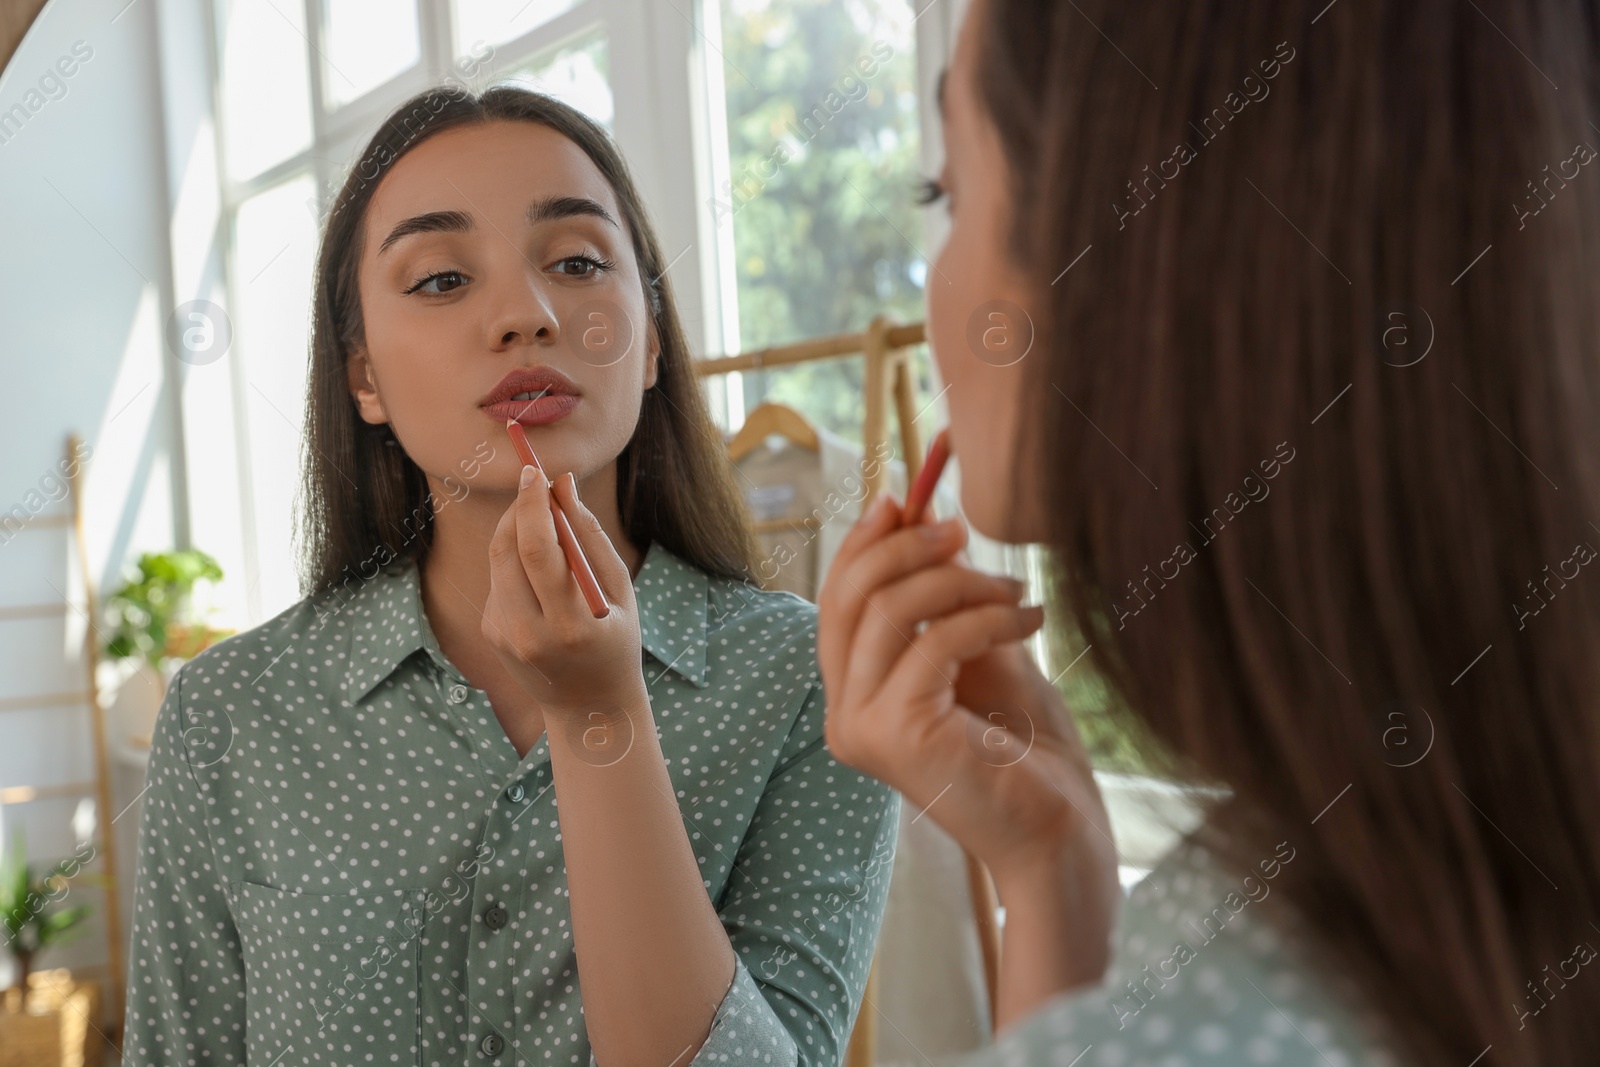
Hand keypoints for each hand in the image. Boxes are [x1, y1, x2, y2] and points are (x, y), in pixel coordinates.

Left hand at [483, 466, 642, 719]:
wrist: (588, 707)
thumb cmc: (617, 641)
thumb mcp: (619, 591)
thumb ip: (590, 536)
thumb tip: (563, 484)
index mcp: (570, 625)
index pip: (539, 553)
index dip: (531, 506)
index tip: (534, 472)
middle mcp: (529, 633)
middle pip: (508, 551)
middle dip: (518, 509)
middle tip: (533, 482)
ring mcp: (504, 636)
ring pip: (499, 561)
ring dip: (516, 530)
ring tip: (543, 518)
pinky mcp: (491, 633)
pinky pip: (499, 579)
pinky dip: (516, 559)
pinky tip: (539, 566)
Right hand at [816, 493, 1116, 907]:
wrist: (1059, 830)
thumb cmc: (1025, 748)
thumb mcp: (979, 649)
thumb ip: (944, 596)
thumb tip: (923, 513)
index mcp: (852, 695)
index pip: (837, 600)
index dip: (866, 542)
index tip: (907, 499)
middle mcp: (842, 714)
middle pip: (849, 595)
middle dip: (906, 547)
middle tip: (962, 531)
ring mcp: (860, 728)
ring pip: (889, 611)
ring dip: (959, 583)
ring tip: (1016, 590)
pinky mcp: (893, 734)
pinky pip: (933, 642)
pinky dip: (987, 617)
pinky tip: (1031, 620)